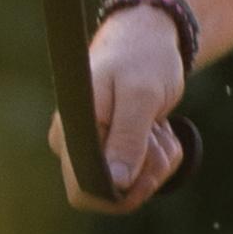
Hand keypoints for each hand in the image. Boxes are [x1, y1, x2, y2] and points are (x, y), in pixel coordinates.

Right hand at [46, 0, 192, 210]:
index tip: (147, 164)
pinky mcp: (115, 152)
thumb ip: (128, 140)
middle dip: (147, 172)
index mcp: (71, 132)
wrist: (149, 40)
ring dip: (158, 159)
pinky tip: (158, 127)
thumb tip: (115, 184)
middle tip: (156, 133)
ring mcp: (96, 151)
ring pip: (134, 186)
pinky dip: (161, 155)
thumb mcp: (140, 96)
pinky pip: (144, 175)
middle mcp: (76, 146)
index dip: (119, 192)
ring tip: (157, 124)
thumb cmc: (141, 59)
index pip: (83, 191)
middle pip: (114, 194)